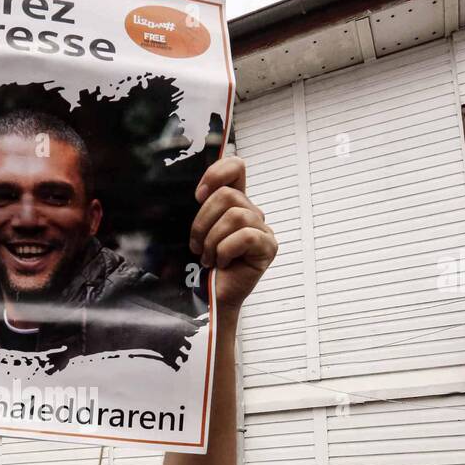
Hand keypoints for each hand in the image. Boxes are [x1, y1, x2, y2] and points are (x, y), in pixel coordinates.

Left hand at [190, 156, 277, 312]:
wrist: (208, 297)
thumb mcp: (195, 230)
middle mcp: (251, 212)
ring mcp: (262, 229)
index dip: (217, 173)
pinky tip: (223, 263)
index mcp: (234, 203)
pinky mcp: (268, 247)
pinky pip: (245, 236)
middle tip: (197, 246)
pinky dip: (226, 251)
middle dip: (203, 222)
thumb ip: (200, 208)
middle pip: (228, 195)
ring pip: (235, 216)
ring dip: (213, 240)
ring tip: (209, 258)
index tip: (198, 196)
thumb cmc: (201, 266)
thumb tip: (199, 192)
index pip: (236, 166)